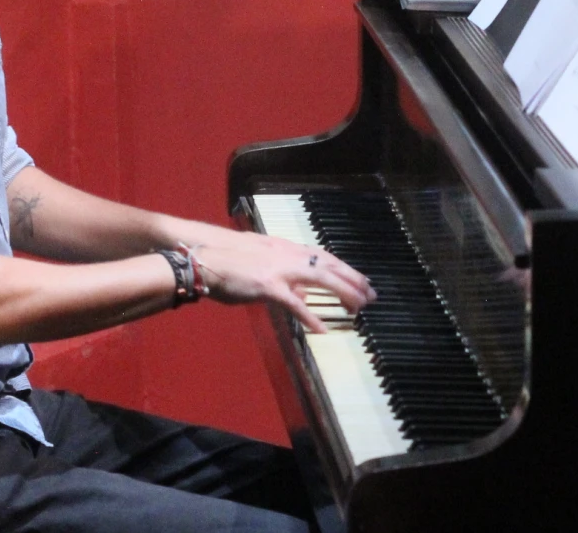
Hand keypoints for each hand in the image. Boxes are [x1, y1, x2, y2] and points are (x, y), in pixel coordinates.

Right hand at [192, 233, 374, 332]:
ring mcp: (280, 269)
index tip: (362, 280)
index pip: (325, 257)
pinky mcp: (267, 285)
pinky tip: (322, 329)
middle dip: (354, 280)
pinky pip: (294, 303)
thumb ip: (287, 279)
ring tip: (358, 308)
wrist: (205, 259)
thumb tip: (305, 295)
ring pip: (321, 278)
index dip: (346, 269)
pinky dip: (310, 316)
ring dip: (343, 292)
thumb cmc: (230, 262)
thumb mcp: (264, 264)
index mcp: (287, 249)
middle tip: (372, 295)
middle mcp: (288, 255)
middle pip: (330, 265)